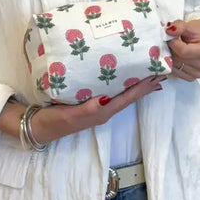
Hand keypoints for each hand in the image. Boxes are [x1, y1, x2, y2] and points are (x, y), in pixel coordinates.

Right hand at [28, 75, 163, 145]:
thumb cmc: (54, 121)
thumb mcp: (70, 115)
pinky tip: (122, 78)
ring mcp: (96, 107)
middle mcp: (103, 110)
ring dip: (136, 85)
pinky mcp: (89, 103)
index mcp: (101, 112)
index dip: (142, 88)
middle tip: (160, 72)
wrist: (38, 127)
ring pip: (122, 94)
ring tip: (148, 74)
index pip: (127, 98)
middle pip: (129, 96)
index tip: (157, 76)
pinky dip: (121, 84)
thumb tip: (105, 101)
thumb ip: (87, 109)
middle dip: (145, 85)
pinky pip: (110, 92)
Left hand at [165, 18, 199, 80]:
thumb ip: (180, 26)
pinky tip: (176, 57)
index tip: (170, 36)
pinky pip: (175, 73)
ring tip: (174, 49)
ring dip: (170, 57)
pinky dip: (172, 64)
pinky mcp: (192, 78)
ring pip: (174, 67)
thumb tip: (168, 30)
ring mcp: (199, 74)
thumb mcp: (191, 26)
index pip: (183, 51)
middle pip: (178, 60)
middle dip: (170, 50)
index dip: (172, 43)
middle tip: (171, 42)